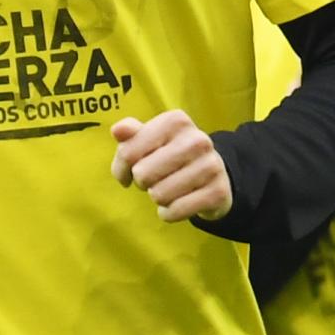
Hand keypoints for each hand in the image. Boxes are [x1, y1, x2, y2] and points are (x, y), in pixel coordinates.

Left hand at [110, 110, 233, 223]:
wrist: (212, 173)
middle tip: (155, 178)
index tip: (130, 169)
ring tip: (168, 188)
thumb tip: (117, 130)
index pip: (128, 152)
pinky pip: (175, 211)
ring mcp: (211, 165)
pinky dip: (169, 213)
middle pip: (142, 174)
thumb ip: (130, 135)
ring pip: (159, 195)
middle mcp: (197, 139)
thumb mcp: (149, 140)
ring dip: (157, 198)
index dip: (122, 167)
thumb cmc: (170, 155)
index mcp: (176, 121)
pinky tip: (177, 203)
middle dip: (142, 182)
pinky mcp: (217, 192)